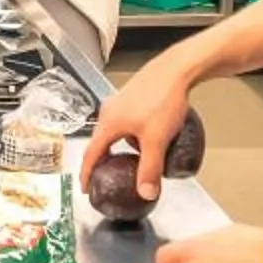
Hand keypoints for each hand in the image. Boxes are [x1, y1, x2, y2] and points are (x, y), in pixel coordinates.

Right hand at [79, 50, 197, 201]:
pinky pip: (124, 122)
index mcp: (109, 123)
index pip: (91, 154)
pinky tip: (145, 138)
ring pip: (114, 131)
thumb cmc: (163, 98)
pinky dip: (128, 135)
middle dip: (101, 161)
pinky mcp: (133, 97)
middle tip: (105, 177)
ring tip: (127, 160)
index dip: (87, 174)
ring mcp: (120, 103)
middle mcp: (110, 111)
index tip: (85, 188)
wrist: (177, 69)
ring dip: (116, 147)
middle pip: (100, 142)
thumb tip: (145, 193)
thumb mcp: (156, 140)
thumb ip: (150, 169)